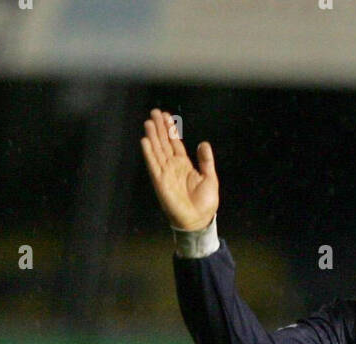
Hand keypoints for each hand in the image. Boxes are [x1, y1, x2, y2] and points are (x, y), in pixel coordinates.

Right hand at [140, 108, 218, 230]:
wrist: (198, 221)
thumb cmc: (205, 203)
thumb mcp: (210, 178)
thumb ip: (206, 161)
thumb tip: (203, 143)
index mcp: (184, 165)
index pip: (175, 143)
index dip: (170, 129)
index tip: (166, 116)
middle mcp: (173, 167)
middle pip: (164, 143)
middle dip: (159, 128)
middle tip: (154, 111)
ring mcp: (165, 173)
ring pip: (157, 151)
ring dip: (153, 136)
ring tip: (149, 122)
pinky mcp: (160, 182)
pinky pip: (153, 165)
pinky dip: (149, 153)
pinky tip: (145, 141)